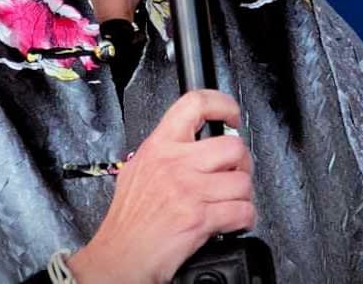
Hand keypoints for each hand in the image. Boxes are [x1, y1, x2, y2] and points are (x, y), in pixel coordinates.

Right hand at [67, 90, 255, 282]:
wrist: (118, 259)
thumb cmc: (127, 223)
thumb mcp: (137, 172)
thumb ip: (164, 153)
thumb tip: (191, 144)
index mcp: (158, 147)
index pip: (194, 104)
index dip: (222, 104)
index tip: (231, 115)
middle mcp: (174, 164)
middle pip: (233, 146)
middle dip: (242, 164)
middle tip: (234, 173)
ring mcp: (188, 190)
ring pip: (243, 181)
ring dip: (243, 196)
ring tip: (229, 202)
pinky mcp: (199, 218)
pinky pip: (243, 211)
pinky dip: (244, 219)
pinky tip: (231, 221)